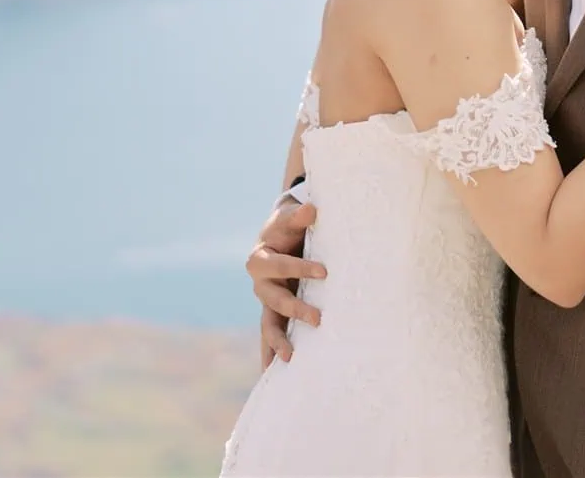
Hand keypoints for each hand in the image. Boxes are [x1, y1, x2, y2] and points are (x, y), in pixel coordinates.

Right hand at [247, 197, 325, 366]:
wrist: (278, 237)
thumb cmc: (288, 227)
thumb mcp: (290, 218)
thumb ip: (299, 216)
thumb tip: (312, 209)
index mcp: (261, 259)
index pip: (281, 265)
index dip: (300, 268)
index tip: (324, 272)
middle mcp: (260, 284)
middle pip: (274, 300)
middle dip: (295, 310)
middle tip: (318, 318)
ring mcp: (266, 303)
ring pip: (268, 324)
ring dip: (277, 342)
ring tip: (289, 358)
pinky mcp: (274, 315)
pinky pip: (269, 337)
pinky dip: (269, 355)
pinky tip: (271, 376)